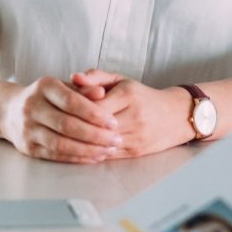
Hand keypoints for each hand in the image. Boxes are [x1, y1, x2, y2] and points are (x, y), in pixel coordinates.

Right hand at [0, 76, 123, 162]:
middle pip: (66, 124)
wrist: (10, 111)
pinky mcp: (28, 148)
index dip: (94, 113)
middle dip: (95, 134)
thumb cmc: (46, 97)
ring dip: (88, 149)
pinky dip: (77, 158)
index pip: (71, 101)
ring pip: (61, 143)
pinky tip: (94, 157)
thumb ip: (84, 89)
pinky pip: (55, 155)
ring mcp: (27, 129)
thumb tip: (102, 92)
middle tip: (115, 139)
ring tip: (108, 150)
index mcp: (43, 86)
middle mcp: (32, 107)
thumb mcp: (64, 86)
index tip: (113, 122)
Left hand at [71, 69, 191, 157]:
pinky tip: (79, 149)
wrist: (174, 116)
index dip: (75, 108)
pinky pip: (108, 155)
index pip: (94, 104)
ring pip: (101, 143)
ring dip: (81, 143)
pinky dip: (92, 153)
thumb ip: (95, 77)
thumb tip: (72, 77)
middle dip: (74, 127)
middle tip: (56, 126)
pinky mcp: (136, 151)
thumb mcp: (121, 80)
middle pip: (96, 126)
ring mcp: (136, 135)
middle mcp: (134, 115)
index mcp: (128, 94)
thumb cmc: (142, 96)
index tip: (61, 108)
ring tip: (63, 139)